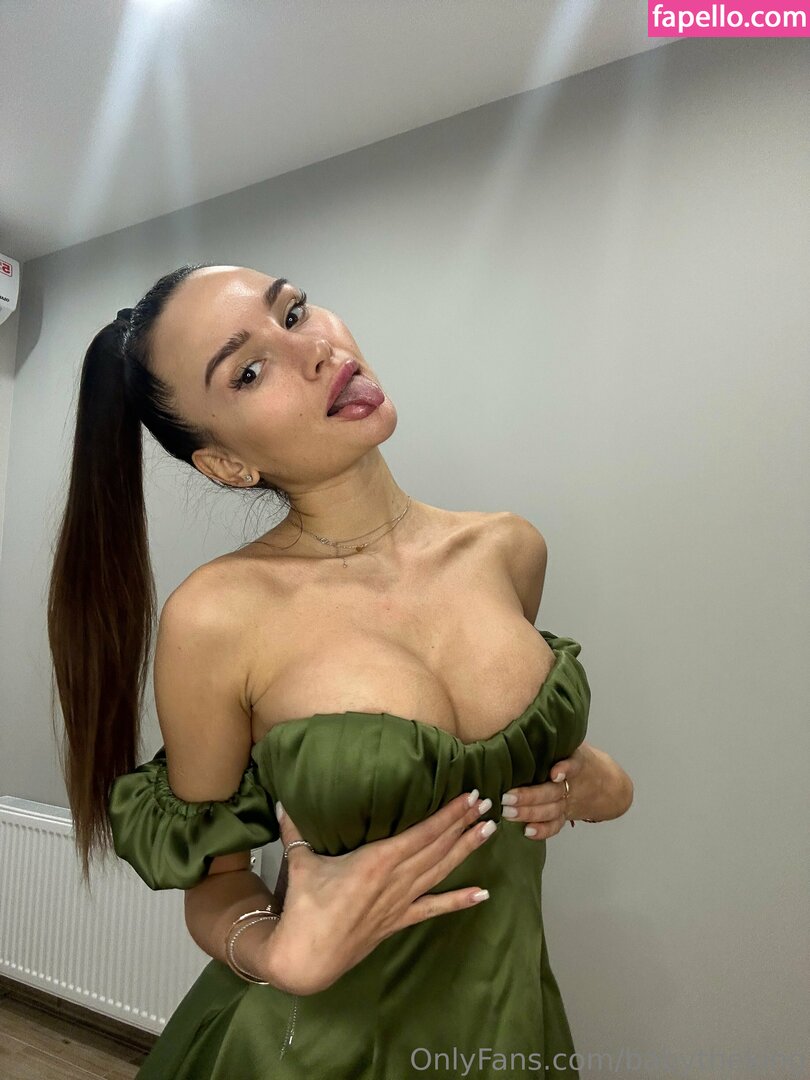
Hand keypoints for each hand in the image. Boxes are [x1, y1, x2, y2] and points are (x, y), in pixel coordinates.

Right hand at [257, 791, 498, 994]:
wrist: (307, 959)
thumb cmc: (304, 908)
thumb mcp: (300, 863)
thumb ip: (295, 830)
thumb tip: (282, 801)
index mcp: (377, 860)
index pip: (423, 833)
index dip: (448, 815)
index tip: (469, 797)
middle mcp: (396, 879)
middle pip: (438, 848)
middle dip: (463, 825)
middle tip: (488, 804)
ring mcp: (401, 903)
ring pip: (440, 871)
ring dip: (465, 850)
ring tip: (488, 831)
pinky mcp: (398, 922)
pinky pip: (433, 909)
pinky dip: (458, 901)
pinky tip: (482, 894)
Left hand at [500, 741, 632, 838]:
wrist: (609, 785)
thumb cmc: (583, 758)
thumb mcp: (575, 743)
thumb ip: (555, 735)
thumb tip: (526, 713)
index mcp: (578, 764)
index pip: (573, 766)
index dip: (565, 769)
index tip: (554, 772)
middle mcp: (573, 785)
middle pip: (553, 793)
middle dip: (530, 797)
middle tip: (507, 797)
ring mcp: (569, 803)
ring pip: (550, 811)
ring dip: (529, 813)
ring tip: (508, 813)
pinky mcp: (566, 815)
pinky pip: (556, 826)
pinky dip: (543, 831)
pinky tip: (527, 832)